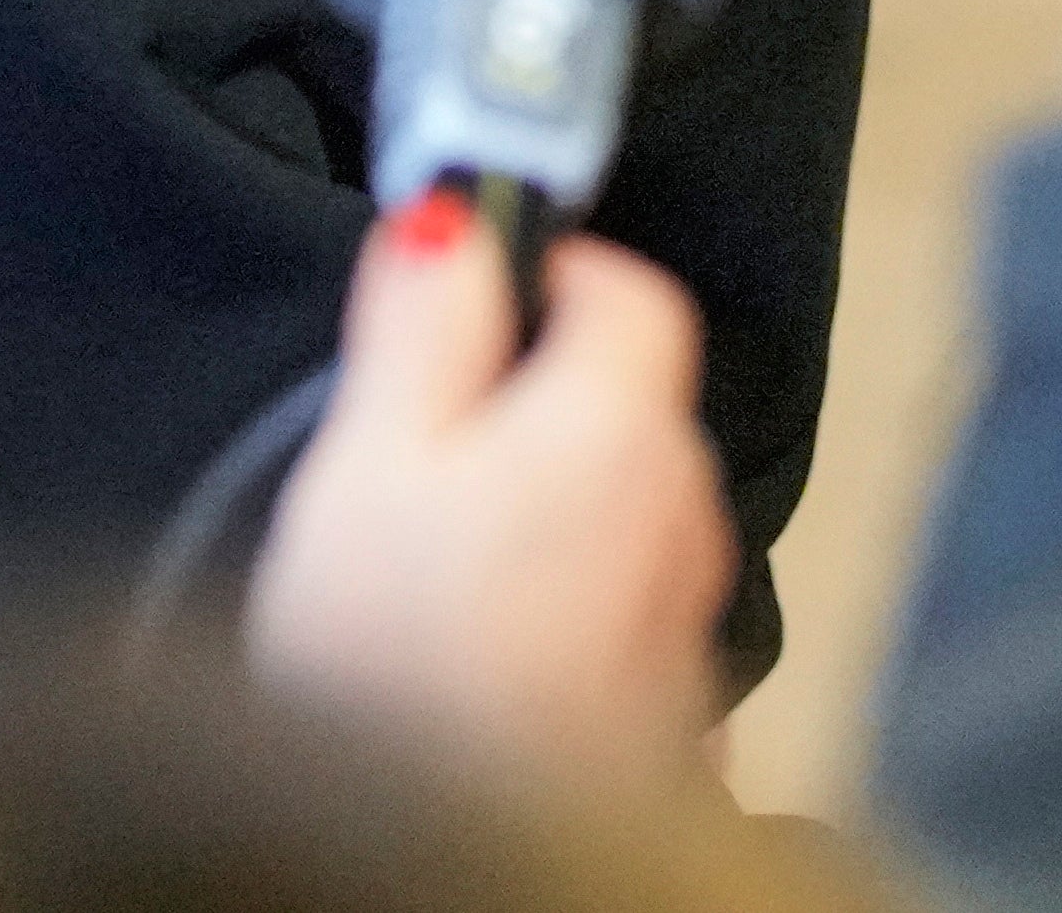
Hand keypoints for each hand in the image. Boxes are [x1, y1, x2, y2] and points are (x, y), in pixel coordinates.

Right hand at [245, 193, 734, 778]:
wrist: (443, 846)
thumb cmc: (396, 654)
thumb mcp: (372, 454)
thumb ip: (426, 317)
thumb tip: (455, 215)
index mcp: (622, 425)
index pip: (636, 288)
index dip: (555, 271)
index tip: (473, 295)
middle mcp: (686, 512)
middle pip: (633, 404)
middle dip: (543, 399)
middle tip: (423, 438)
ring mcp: (688, 622)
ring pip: (631, 515)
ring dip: (558, 509)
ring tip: (441, 559)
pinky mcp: (672, 713)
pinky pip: (626, 617)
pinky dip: (572, 609)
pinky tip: (489, 649)